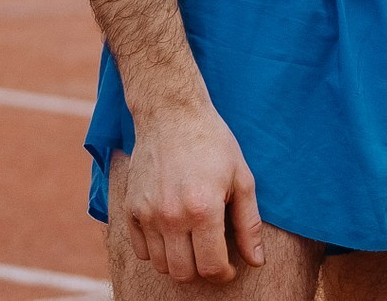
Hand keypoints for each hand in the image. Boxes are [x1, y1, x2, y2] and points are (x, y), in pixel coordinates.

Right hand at [120, 103, 266, 283]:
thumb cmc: (211, 143)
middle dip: (202, 270)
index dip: (225, 273)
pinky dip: (155, 250)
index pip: (212, 267)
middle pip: (184, 273)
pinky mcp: (130, 208)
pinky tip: (170, 233)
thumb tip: (256, 261)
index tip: (229, 266)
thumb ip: (249, 224)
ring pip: (161, 265)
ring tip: (191, 242)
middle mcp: (171, 216)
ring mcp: (147, 213)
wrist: (171, 113)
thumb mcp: (241, 178)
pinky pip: (140, 250)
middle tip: (211, 253)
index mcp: (203, 209)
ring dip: (178, 261)